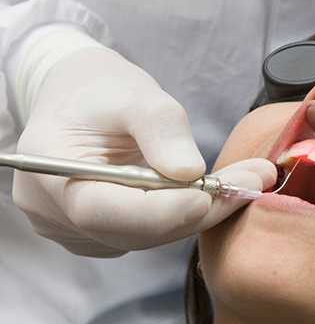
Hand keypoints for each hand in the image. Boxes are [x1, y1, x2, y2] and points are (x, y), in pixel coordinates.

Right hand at [13, 48, 275, 256]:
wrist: (81, 98)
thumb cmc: (100, 88)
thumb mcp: (133, 93)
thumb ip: (159, 129)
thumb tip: (191, 174)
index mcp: (49, 171)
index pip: (104, 210)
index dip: (162, 210)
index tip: (213, 194)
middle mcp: (57, 213)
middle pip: (136, 229)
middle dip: (202, 207)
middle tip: (256, 179)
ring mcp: (79, 228)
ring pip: (150, 235)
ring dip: (203, 209)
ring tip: (249, 178)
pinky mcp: (104, 230)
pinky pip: (151, 230)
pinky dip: (188, 211)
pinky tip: (218, 188)